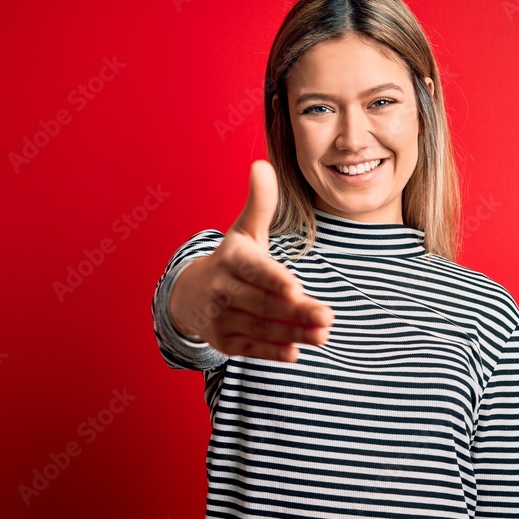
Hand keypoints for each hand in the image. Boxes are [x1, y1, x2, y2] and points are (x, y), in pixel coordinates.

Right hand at [168, 160, 333, 361]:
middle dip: (296, 311)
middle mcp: (222, 289)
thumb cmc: (232, 259)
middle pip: (264, 303)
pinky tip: (296, 353)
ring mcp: (221, 317)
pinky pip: (250, 348)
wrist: (190, 294)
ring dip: (293, 333)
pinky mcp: (224, 341)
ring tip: (323, 335)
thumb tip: (262, 164)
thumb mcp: (244, 231)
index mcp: (231, 260)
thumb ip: (260, 203)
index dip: (275, 280)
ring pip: (261, 327)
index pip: (256, 271)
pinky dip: (272, 352)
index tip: (297, 288)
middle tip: (328, 317)